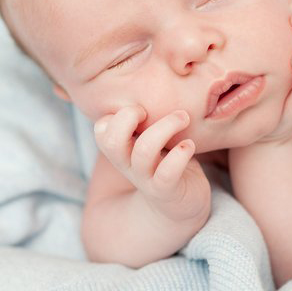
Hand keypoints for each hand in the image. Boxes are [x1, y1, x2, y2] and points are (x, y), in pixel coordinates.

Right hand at [94, 106, 210, 223]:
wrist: (181, 208)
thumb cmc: (167, 163)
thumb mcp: (152, 139)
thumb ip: (147, 120)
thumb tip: (154, 82)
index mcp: (123, 149)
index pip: (101, 129)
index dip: (117, 115)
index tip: (143, 109)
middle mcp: (129, 164)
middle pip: (111, 140)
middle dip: (128, 117)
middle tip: (150, 111)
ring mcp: (147, 179)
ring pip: (144, 150)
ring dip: (166, 126)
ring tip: (183, 117)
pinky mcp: (167, 190)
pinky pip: (168, 173)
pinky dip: (181, 154)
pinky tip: (190, 145)